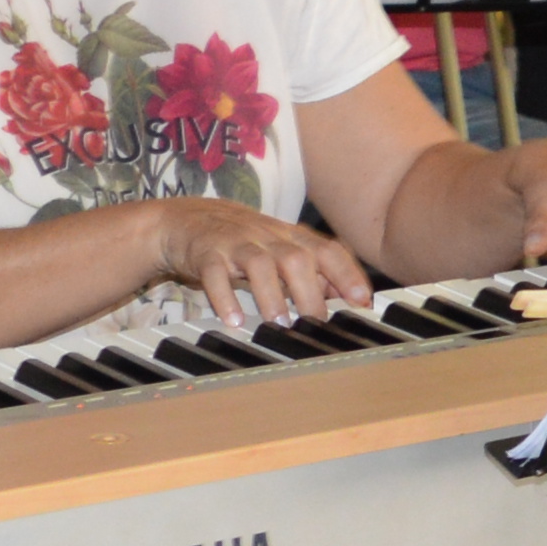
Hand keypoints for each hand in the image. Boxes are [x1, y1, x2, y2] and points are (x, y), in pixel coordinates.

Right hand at [135, 194, 366, 327]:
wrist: (184, 220)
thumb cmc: (241, 240)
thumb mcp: (279, 249)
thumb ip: (313, 270)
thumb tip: (352, 296)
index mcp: (289, 237)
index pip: (327, 250)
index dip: (347, 274)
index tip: (362, 301)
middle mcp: (266, 237)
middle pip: (296, 258)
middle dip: (311, 292)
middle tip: (317, 325)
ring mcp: (235, 244)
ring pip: (259, 264)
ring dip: (272, 295)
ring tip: (278, 323)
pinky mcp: (205, 253)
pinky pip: (214, 273)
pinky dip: (223, 297)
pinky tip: (232, 320)